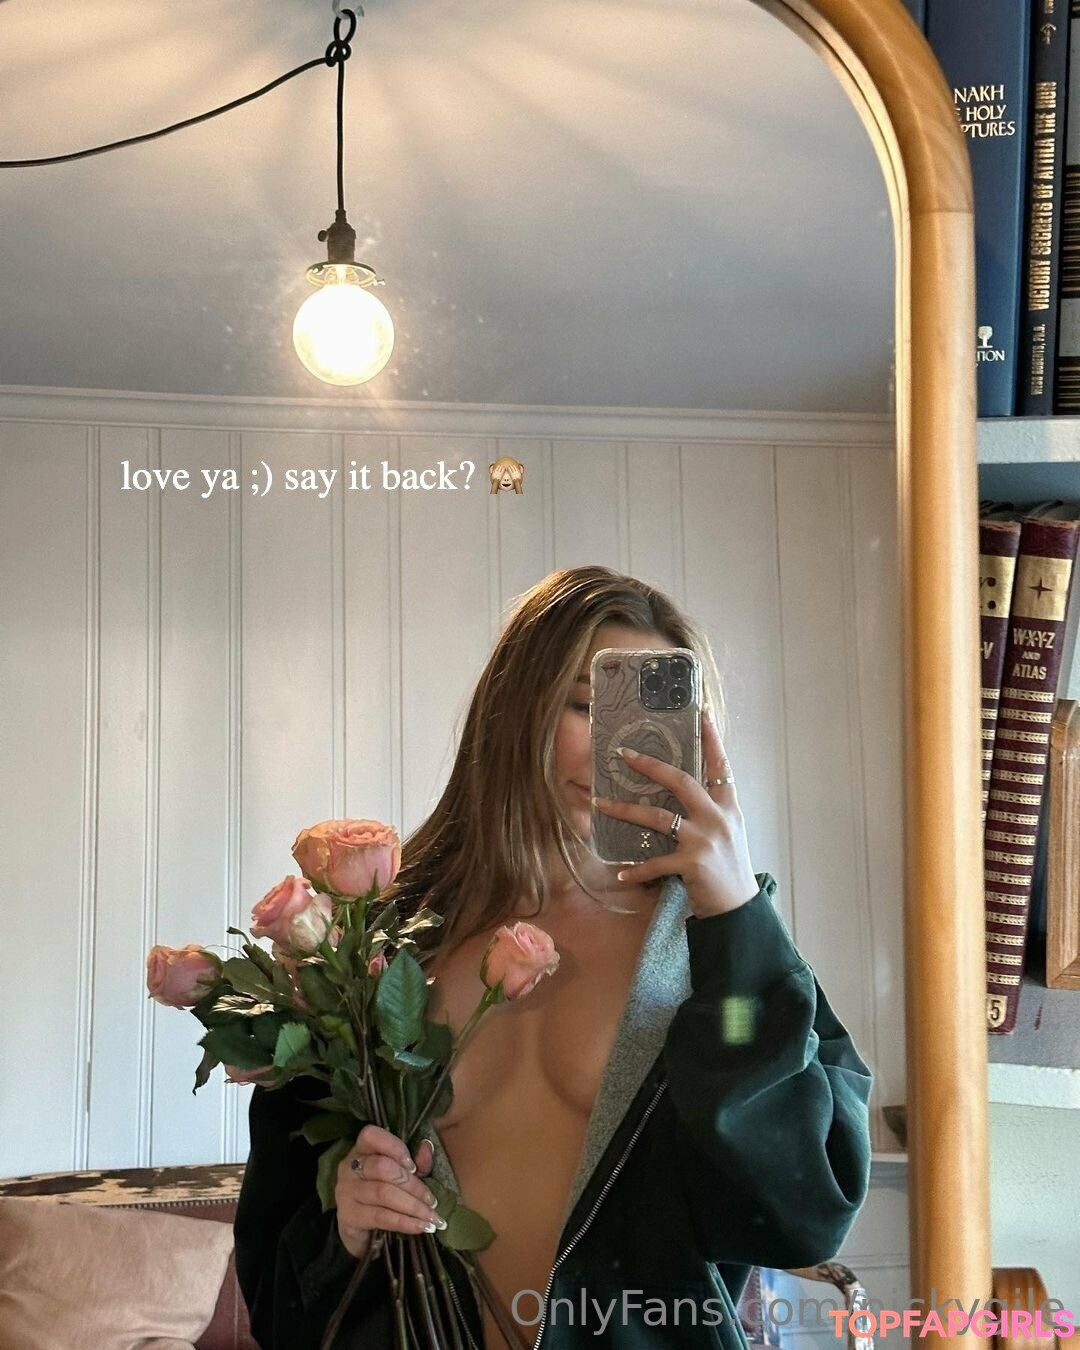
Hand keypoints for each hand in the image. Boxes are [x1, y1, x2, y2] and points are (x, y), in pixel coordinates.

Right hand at [335, 1125, 443, 1257]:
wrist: (360, 1230)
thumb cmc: (383, 1194)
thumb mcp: (401, 1175)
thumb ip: (415, 1162)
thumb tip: (428, 1148)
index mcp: (361, 1149)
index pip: (371, 1135)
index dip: (394, 1147)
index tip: (414, 1166)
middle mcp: (349, 1167)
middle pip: (382, 1167)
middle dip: (412, 1185)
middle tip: (432, 1200)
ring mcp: (345, 1191)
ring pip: (383, 1193)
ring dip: (413, 1206)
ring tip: (432, 1217)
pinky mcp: (347, 1215)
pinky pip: (381, 1217)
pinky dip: (405, 1222)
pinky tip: (421, 1227)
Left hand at [592, 707, 759, 917]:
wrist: (739, 908)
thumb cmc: (729, 868)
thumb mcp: (728, 832)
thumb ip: (709, 810)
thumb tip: (684, 791)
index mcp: (728, 807)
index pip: (720, 766)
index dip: (711, 739)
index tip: (703, 713)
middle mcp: (717, 818)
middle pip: (681, 781)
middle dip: (650, 765)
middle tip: (624, 754)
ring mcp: (704, 839)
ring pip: (658, 816)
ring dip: (624, 809)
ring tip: (599, 803)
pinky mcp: (691, 863)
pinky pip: (655, 862)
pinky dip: (636, 869)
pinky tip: (620, 873)